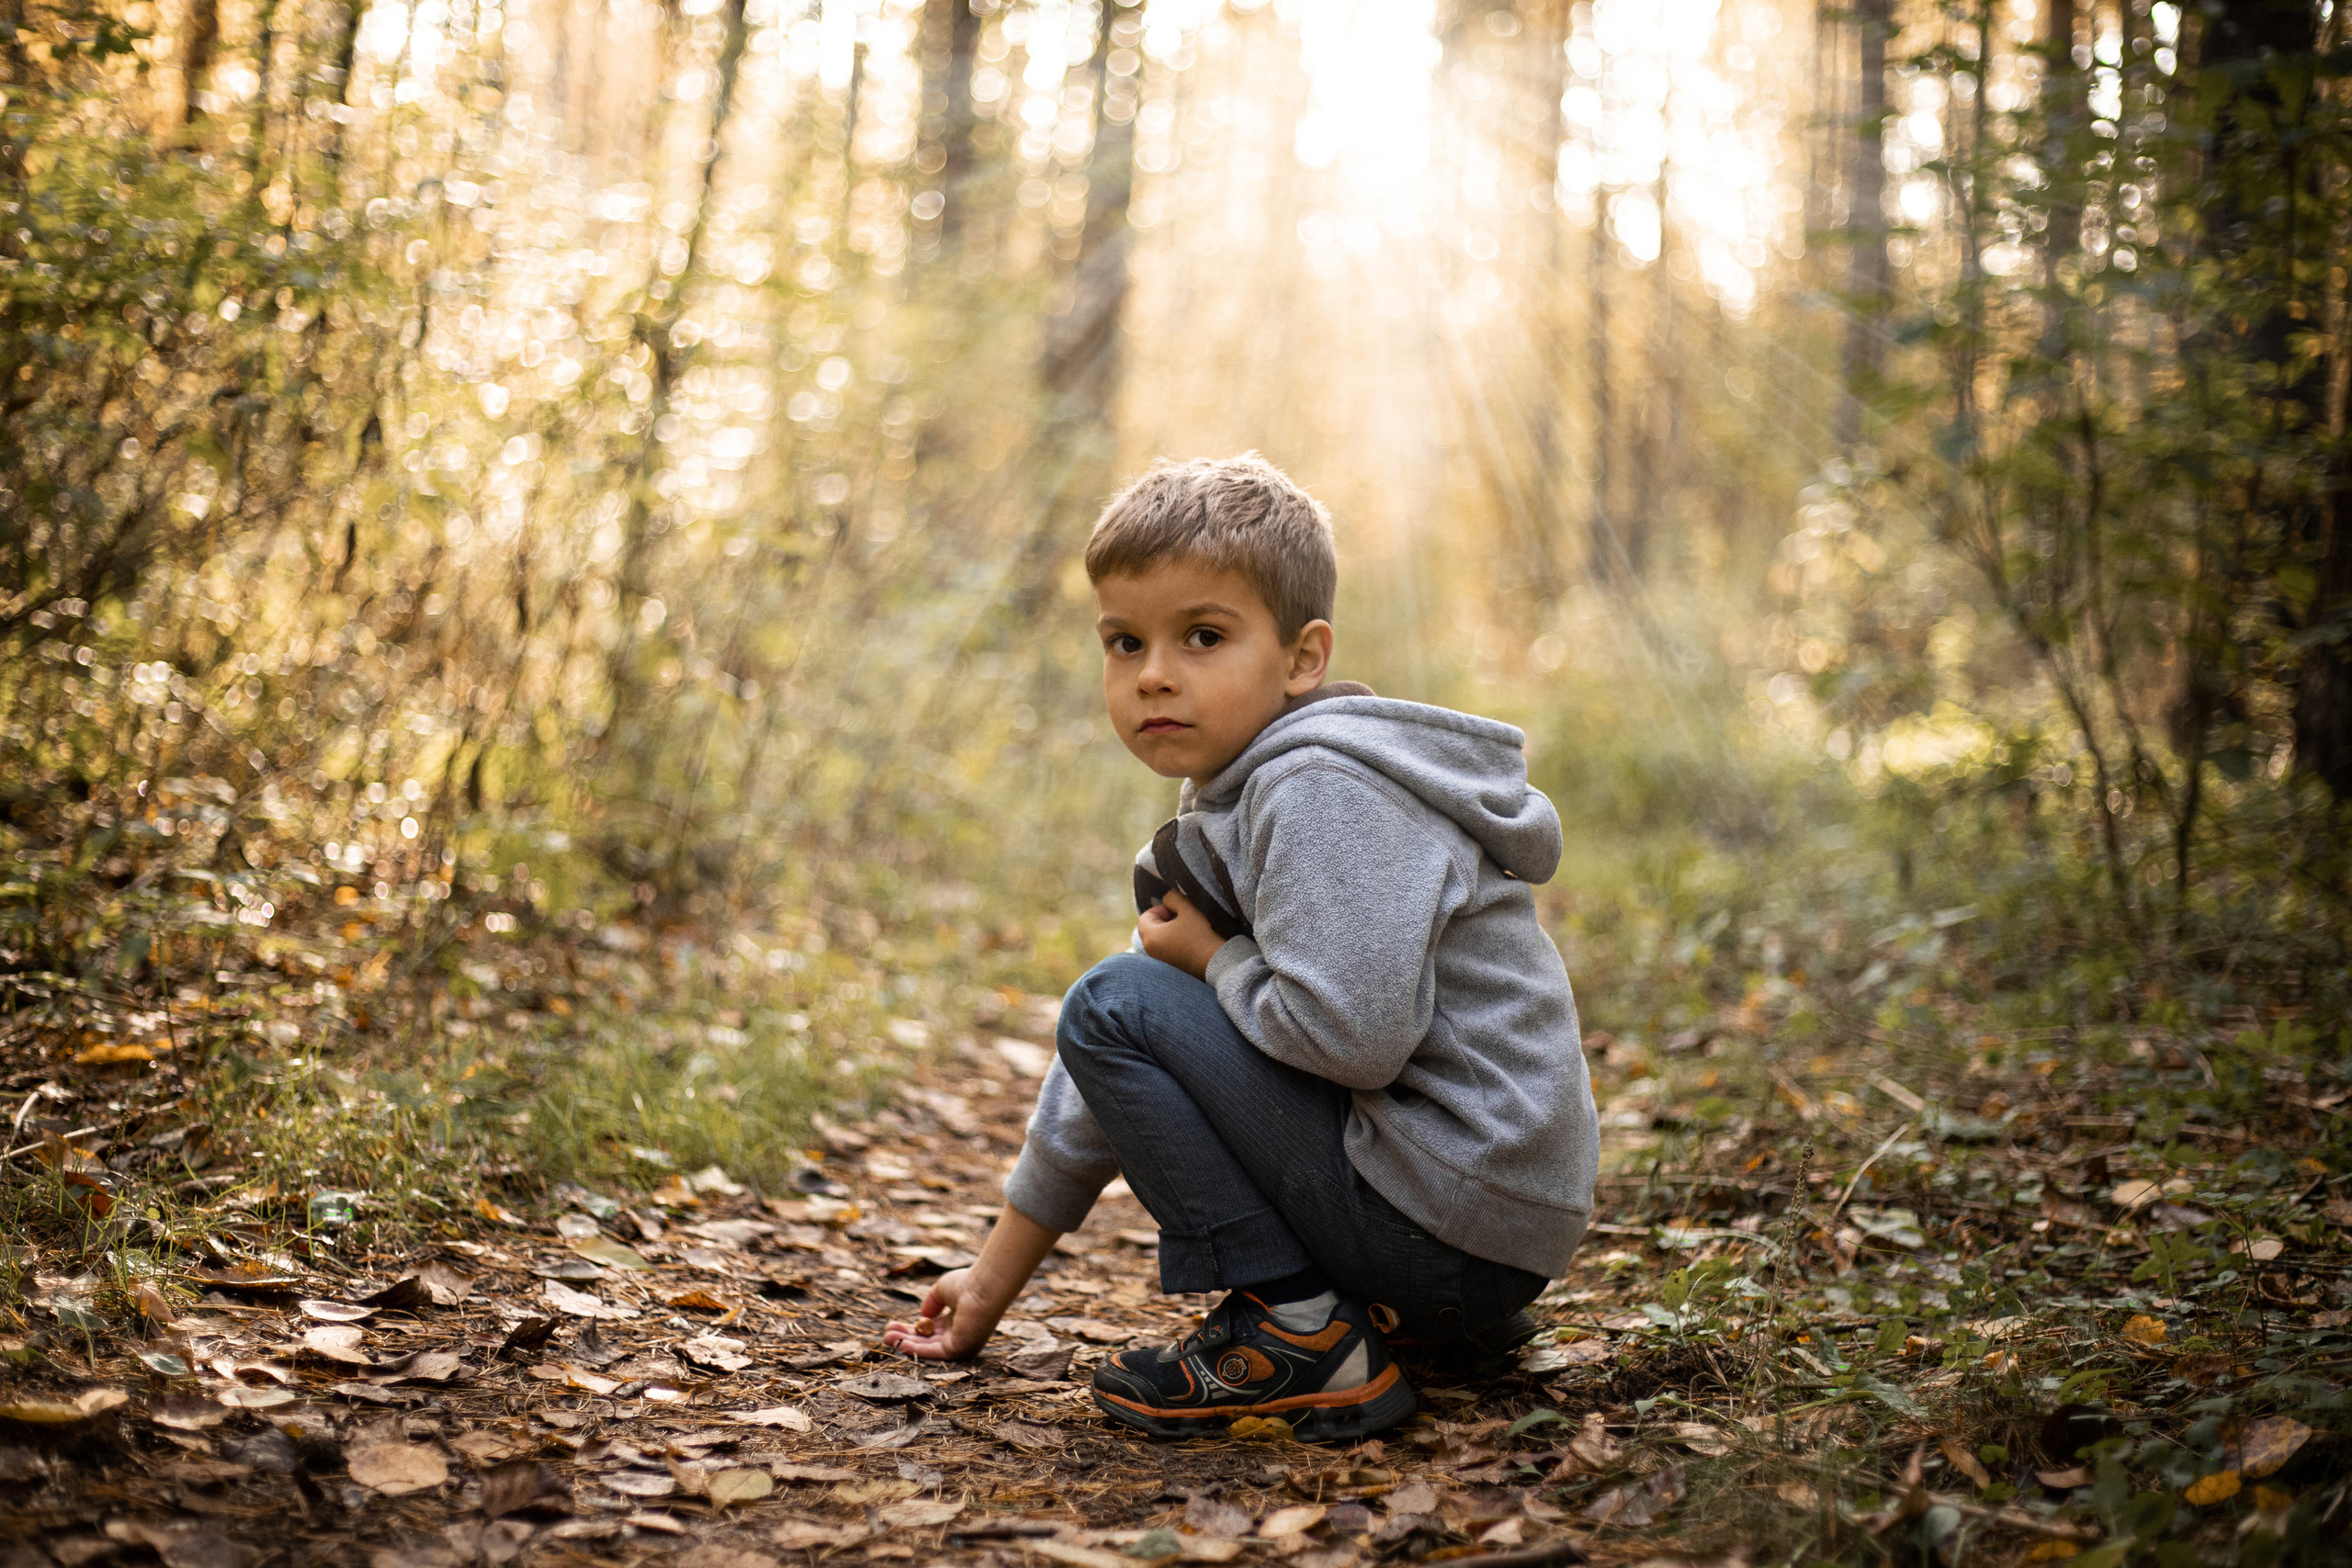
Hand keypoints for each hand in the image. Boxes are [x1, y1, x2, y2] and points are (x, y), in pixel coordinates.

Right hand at [883, 1266, 997, 1359]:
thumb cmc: (967, 1284)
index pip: (929, 1330)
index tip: (892, 1325)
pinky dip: (917, 1350)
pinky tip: (901, 1344)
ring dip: (906, 1345)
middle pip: (925, 1341)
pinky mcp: (960, 1349)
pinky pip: (935, 1352)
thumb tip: (922, 1316)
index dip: (910, 1329)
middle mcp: (957, 1334)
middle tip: (885, 1335)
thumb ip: (931, 1303)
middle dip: (905, 1338)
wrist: (983, 1287)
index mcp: (955, 1321)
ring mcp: (959, 1343)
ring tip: (886, 1339)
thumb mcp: (942, 1290)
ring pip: (927, 1348)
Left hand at [1138, 888, 1224, 980]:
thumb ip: (1173, 898)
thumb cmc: (1201, 935)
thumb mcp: (1188, 909)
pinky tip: (1191, 942)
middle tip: (1184, 918)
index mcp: (1150, 938)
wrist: (1217, 962)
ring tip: (1189, 929)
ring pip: (1160, 939)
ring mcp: (1160, 962)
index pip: (1146, 916)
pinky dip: (1175, 943)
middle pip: (1151, 928)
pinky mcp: (1170, 968)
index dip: (1161, 908)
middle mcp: (1151, 952)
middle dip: (1166, 919)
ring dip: (1171, 931)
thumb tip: (1167, 899)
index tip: (1178, 911)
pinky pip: (1167, 950)